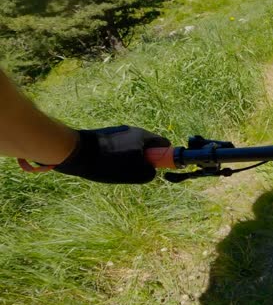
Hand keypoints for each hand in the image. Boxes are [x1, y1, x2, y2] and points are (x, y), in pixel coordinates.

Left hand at [54, 125, 170, 183]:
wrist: (76, 152)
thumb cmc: (108, 164)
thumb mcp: (133, 174)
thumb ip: (148, 173)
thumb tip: (151, 170)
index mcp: (143, 137)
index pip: (164, 144)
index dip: (164, 156)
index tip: (156, 166)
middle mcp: (133, 130)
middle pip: (148, 145)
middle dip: (145, 158)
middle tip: (135, 170)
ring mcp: (119, 130)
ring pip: (132, 146)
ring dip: (130, 157)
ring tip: (116, 168)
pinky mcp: (106, 134)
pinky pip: (119, 145)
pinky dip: (117, 154)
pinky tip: (106, 163)